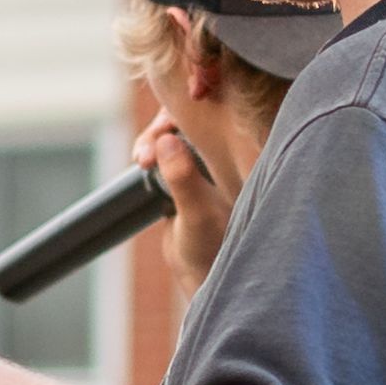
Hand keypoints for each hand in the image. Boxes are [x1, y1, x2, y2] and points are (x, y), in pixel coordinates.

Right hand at [135, 107, 238, 283]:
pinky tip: (143, 161)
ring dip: (153, 139)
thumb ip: (183, 178)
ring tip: (141, 161)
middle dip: (164, 126)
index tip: (165, 130)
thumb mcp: (197, 213)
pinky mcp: (191, 168)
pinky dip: (152, 148)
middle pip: (194, 115)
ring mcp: (209, 158)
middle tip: (145, 153)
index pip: (222, 112)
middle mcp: (230, 150)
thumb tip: (166, 141)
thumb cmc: (211, 248)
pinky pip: (168, 145)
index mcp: (244, 154)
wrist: (201, 273)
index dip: (189, 111)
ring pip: (177, 129)